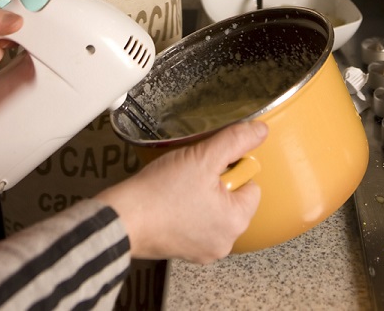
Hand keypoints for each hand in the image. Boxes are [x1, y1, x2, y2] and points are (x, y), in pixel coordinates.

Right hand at [94, 119, 267, 262]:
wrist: (124, 218)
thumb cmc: (161, 192)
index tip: (210, 165)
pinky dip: (187, 211)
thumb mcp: (203, 156)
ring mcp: (204, 250)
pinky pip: (196, 223)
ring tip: (179, 186)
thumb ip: (235, 141)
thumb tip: (260, 131)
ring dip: (202, 196)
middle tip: (192, 174)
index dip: (232, 168)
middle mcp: (224, 242)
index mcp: (236, 222)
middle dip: (216, 183)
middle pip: (233, 198)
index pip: (252, 185)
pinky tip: (171, 201)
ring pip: (214, 210)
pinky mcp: (185, 252)